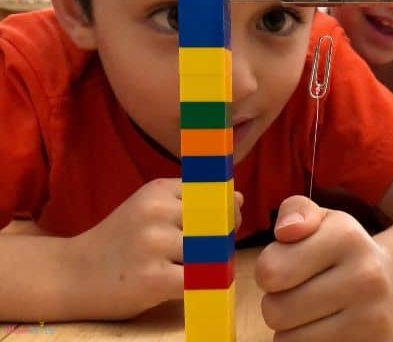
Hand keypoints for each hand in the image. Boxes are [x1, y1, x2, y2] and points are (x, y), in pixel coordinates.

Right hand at [71, 179, 243, 319]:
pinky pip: (199, 279)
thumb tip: (238, 197)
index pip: (214, 193)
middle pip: (217, 220)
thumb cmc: (120, 240)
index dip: (226, 211)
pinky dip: (203, 284)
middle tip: (212, 250)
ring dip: (213, 262)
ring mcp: (154, 244)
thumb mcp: (151, 208)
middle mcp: (156, 211)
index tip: (221, 225)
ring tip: (196, 267)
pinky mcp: (153, 277)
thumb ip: (192, 201)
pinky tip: (189, 283)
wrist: (72, 273)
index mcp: (159, 190)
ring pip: (211, 249)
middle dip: (224, 236)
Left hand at [255, 196, 392, 341]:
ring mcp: (374, 320)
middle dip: (278, 304)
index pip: (269, 271)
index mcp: (347, 238)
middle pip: (276, 311)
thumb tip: (286, 231)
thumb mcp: (322, 220)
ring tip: (314, 313)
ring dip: (292, 331)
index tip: (286, 269)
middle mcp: (366, 278)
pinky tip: (328, 330)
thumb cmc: (343, 250)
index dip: (268, 272)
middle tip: (300, 294)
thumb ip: (295, 211)